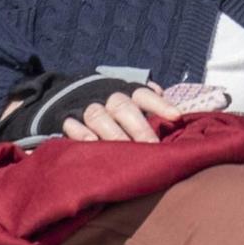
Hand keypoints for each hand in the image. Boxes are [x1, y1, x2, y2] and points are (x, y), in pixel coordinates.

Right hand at [59, 84, 181, 143]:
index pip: (144, 94)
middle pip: (122, 106)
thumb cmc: (111, 107)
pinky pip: (72, 126)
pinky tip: (94, 148)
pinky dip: (82, 136)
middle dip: (138, 128)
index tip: (176, 117)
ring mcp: (85, 107)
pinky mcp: (66, 119)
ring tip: (125, 154)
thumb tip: (178, 117)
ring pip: (98, 116)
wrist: (66, 95)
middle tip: (151, 147)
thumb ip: (152, 107)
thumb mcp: (131, 101)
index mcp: (126, 90)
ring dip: (112, 135)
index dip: (160, 105)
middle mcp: (106, 97)